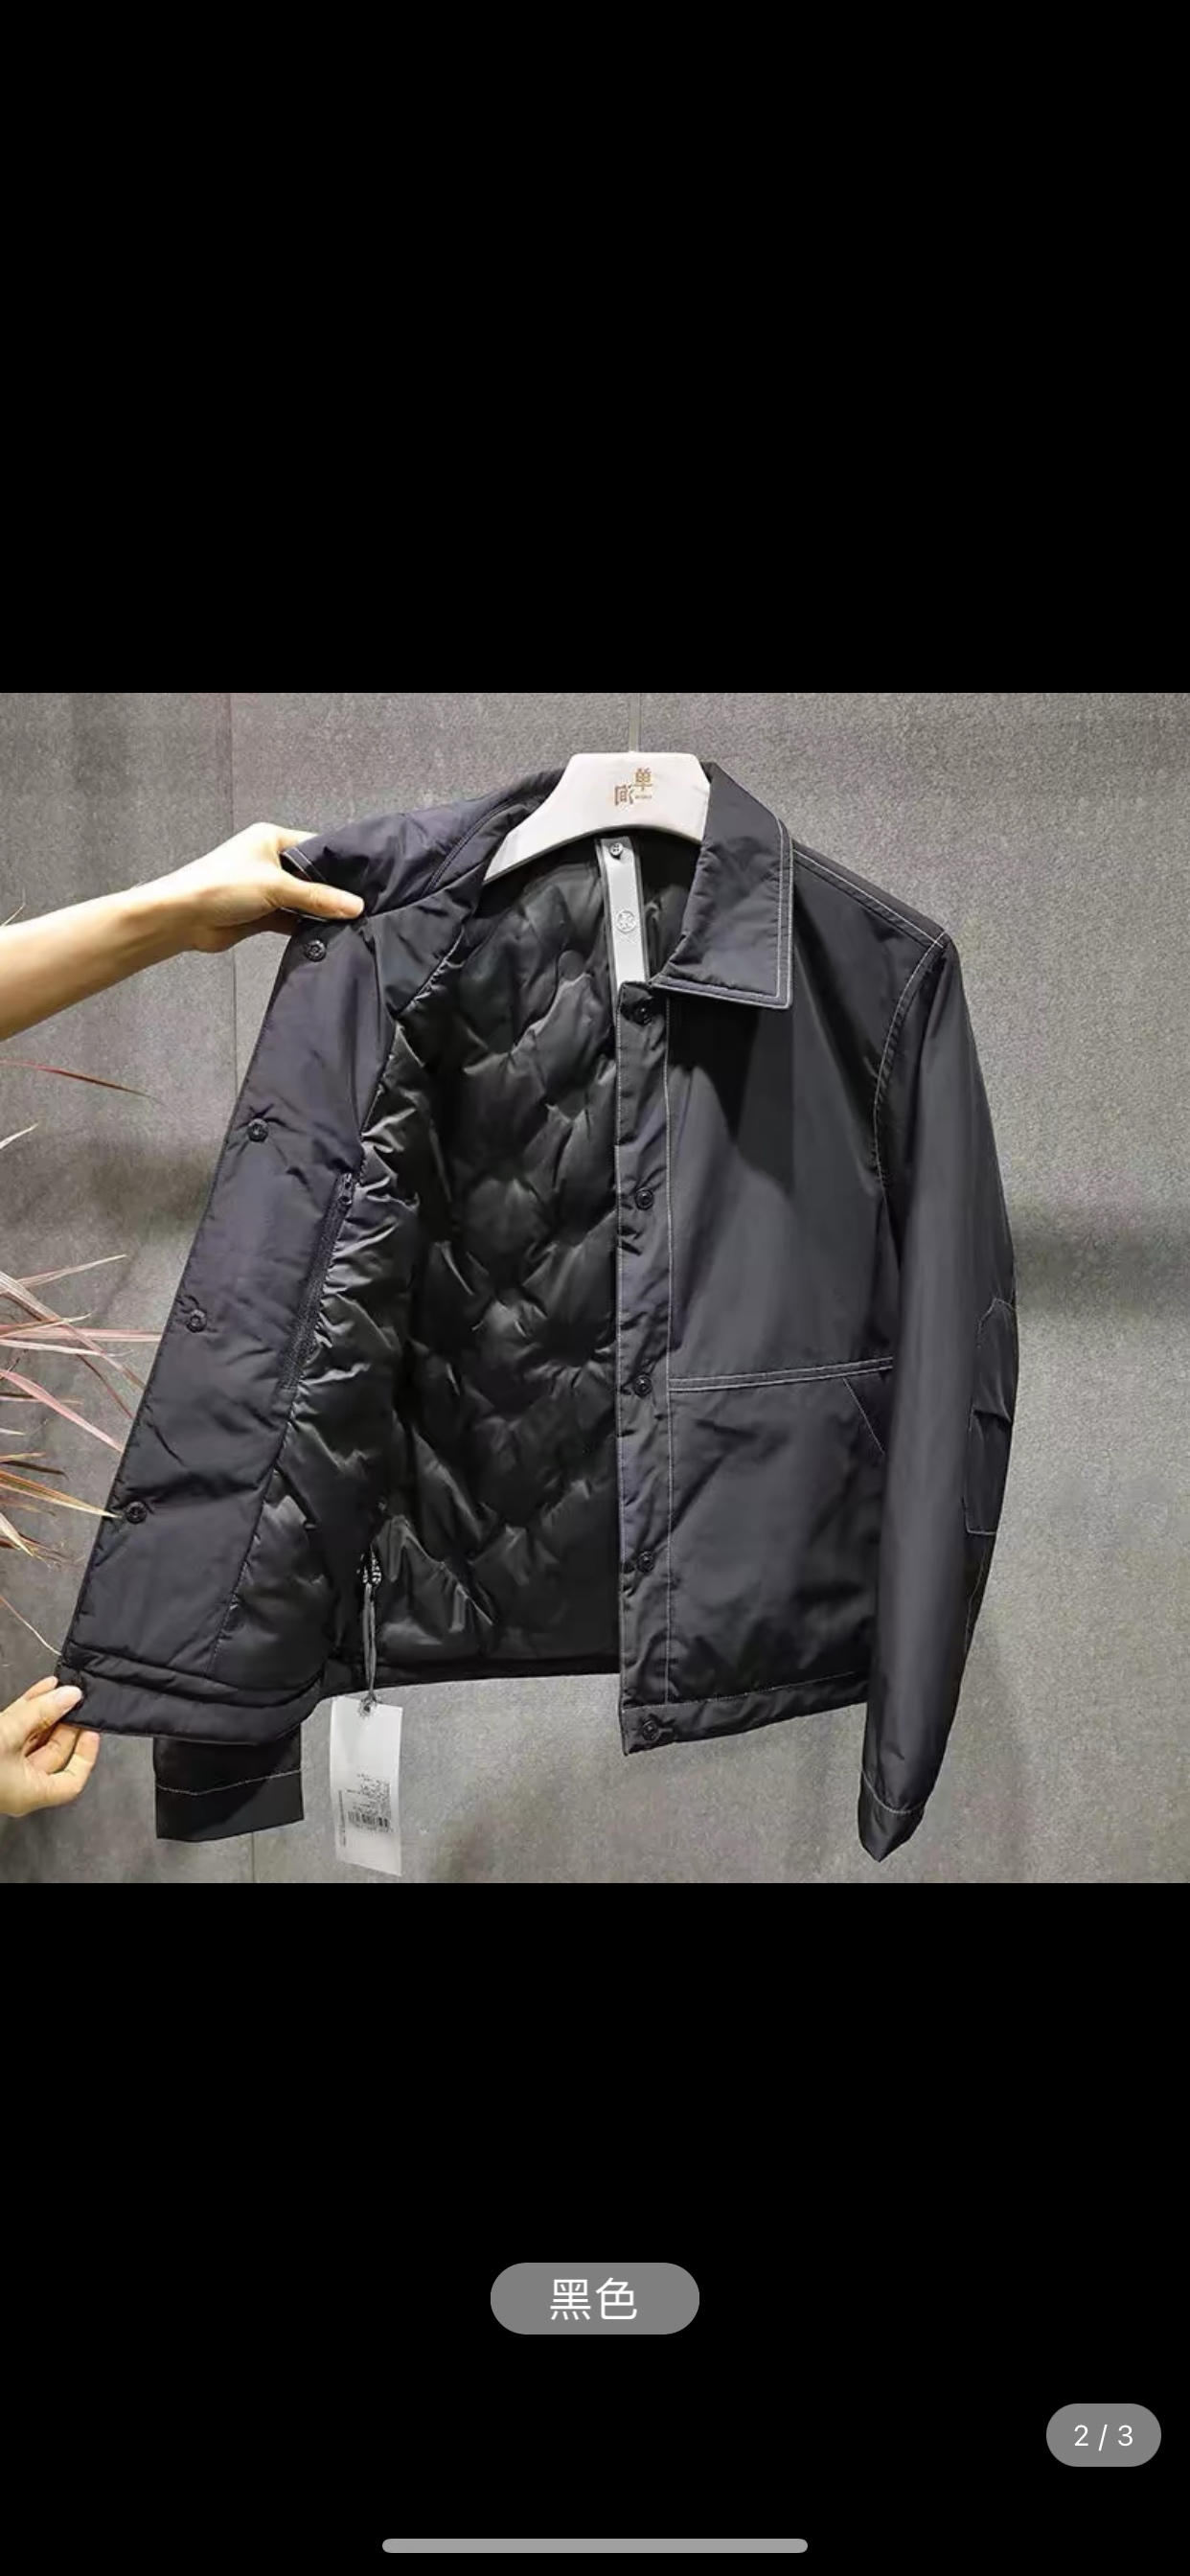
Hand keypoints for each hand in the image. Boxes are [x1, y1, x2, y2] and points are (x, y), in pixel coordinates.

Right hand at [0, 1676, 99, 1816]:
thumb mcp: (9, 1734)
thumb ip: (40, 1714)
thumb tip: (70, 1696)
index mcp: (30, 1792)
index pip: (71, 1782)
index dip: (86, 1757)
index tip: (91, 1729)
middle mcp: (19, 1782)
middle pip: (54, 1755)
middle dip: (66, 1724)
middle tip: (79, 1699)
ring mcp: (4, 1766)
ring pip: (34, 1738)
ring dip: (48, 1712)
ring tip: (63, 1687)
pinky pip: (17, 1729)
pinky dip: (29, 1709)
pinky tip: (41, 1688)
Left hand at [161, 823, 364, 952]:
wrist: (184, 917)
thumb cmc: (222, 886)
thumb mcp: (277, 886)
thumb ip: (318, 897)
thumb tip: (355, 905)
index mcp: (272, 839)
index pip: (315, 847)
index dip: (339, 862)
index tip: (366, 878)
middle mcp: (270, 861)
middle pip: (311, 876)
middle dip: (331, 891)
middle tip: (363, 904)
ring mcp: (266, 889)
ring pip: (302, 900)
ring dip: (318, 912)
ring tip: (350, 921)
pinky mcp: (261, 914)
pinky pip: (291, 919)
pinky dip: (305, 926)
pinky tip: (326, 934)